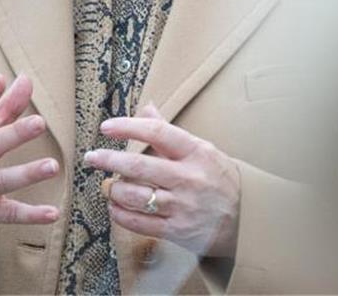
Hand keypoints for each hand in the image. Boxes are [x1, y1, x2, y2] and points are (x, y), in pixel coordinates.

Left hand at [85, 104, 241, 257]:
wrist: (246, 219)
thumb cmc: (220, 179)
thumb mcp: (203, 149)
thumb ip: (169, 131)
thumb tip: (146, 107)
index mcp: (196, 153)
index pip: (158, 133)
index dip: (128, 127)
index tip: (106, 127)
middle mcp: (188, 178)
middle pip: (139, 166)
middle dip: (108, 160)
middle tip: (91, 157)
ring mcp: (182, 206)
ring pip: (135, 196)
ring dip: (113, 190)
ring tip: (107, 185)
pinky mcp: (177, 231)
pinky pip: (139, 222)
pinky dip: (120, 214)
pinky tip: (114, 206)